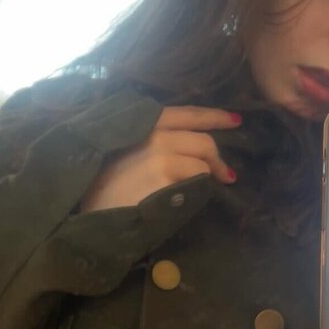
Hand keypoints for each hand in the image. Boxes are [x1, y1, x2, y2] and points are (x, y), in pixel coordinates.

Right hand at [79, 106, 240, 213]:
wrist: (93, 215)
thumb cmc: (103, 189)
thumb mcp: (123, 153)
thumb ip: (153, 142)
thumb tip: (188, 145)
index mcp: (141, 123)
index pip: (186, 113)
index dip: (214, 115)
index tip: (236, 119)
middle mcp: (151, 133)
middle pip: (202, 139)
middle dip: (217, 158)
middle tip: (226, 174)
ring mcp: (160, 153)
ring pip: (202, 160)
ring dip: (209, 176)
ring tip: (209, 188)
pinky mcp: (166, 175)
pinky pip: (197, 180)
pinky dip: (200, 189)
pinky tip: (188, 199)